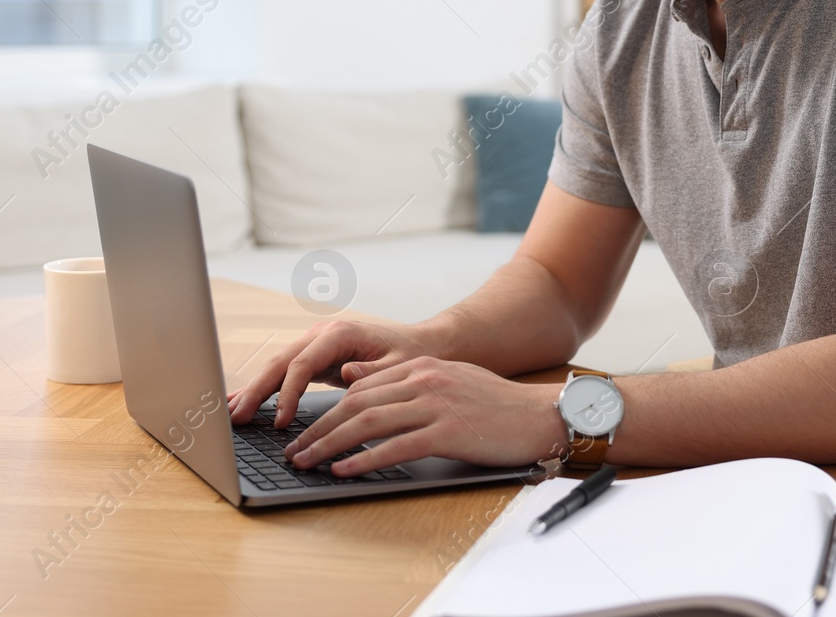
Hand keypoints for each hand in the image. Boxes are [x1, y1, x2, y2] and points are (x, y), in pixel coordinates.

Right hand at [226, 319, 432, 426]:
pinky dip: (264, 388)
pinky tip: (244, 401)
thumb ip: (373, 371)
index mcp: (340, 334)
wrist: (421, 344)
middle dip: (256, 391)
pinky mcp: (314, 358)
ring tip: (230, 414)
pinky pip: (284, 374)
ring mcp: (315, 345)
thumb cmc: (412, 354)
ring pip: (277, 368)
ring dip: (253, 390)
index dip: (287, 392)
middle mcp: (321, 336)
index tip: (279, 420)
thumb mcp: (400, 364)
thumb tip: (346, 372)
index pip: (302, 364)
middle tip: (236, 418)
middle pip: (280, 363)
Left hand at [283, 357, 566, 475]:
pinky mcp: (447, 431)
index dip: (326, 409)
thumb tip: (355, 380)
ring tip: (306, 462)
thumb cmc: (498, 406)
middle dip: (318, 428)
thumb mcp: (448, 382)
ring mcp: (435, 404)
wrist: (542, 416)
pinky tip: (344, 470)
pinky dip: (364, 459)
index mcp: (422, 367)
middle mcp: (424, 380)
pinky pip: (395, 446)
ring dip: (329, 444)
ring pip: (367, 423)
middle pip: (356, 403)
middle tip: (294, 450)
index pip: (360, 387)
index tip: (305, 430)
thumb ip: (405, 381)